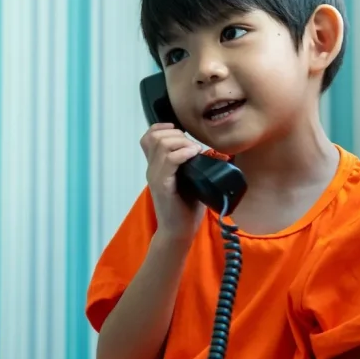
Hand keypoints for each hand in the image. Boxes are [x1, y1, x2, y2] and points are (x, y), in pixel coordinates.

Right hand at [140, 123, 204, 241]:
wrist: (180, 230)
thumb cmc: (187, 206)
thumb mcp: (191, 179)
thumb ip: (193, 163)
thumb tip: (210, 150)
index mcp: (156, 165)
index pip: (149, 136)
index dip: (163, 128)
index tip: (183, 135)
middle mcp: (152, 168)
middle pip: (156, 136)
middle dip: (177, 134)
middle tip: (193, 146)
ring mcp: (155, 176)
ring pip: (161, 144)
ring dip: (182, 142)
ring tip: (195, 151)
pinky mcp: (162, 185)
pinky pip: (168, 161)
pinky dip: (183, 153)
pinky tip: (194, 154)